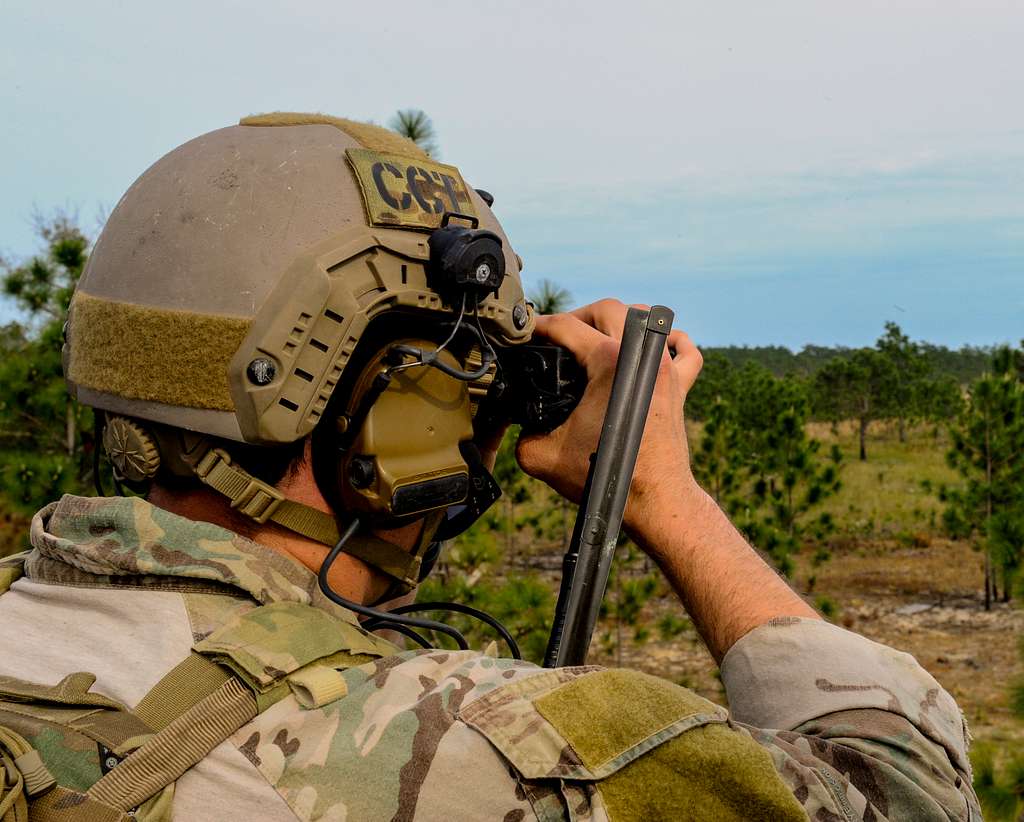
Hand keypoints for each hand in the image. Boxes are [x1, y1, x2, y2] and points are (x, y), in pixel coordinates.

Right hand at [515, 299, 702, 532]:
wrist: (654, 500)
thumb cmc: (603, 478)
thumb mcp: (541, 456)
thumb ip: (521, 433)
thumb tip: (518, 423)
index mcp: (608, 362)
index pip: (565, 327)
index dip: (539, 327)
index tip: (527, 333)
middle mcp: (642, 356)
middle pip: (606, 309)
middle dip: (577, 316)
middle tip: (558, 336)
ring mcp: (666, 369)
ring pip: (647, 319)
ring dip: (620, 320)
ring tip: (598, 336)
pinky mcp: (680, 388)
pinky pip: (685, 350)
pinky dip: (672, 342)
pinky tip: (659, 347)